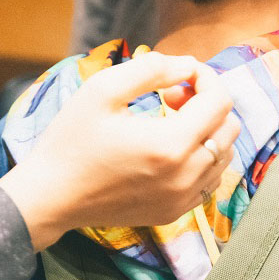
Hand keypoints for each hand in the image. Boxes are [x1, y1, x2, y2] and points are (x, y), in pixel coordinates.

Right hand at [0, 52, 238, 250]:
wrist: (49, 197)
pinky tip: (169, 149)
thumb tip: (187, 65)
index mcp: (171, 145)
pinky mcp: (173, 213)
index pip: (220, 101)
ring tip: (170, 121)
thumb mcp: (103, 89)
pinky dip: (201, 157)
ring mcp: (181, 200)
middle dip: (208, 102)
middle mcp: (185, 177)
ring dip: (207, 130)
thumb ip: (152, 69)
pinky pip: (209, 180)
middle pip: (229, 128)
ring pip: (224, 155)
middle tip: (173, 96)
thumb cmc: (71, 139)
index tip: (181, 74)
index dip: (206, 77)